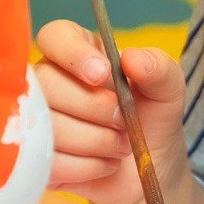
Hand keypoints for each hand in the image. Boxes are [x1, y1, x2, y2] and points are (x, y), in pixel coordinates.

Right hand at [35, 20, 188, 203]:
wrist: (150, 165)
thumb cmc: (152, 116)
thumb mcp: (167, 88)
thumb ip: (158, 68)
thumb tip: (132, 58)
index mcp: (77, 53)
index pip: (54, 36)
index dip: (73, 54)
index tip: (103, 73)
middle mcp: (49, 83)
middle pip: (46, 84)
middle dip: (92, 106)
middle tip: (123, 120)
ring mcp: (37, 120)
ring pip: (46, 125)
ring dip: (95, 140)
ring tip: (120, 144)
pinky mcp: (36, 157)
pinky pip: (48, 161)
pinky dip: (86, 166)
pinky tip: (105, 163)